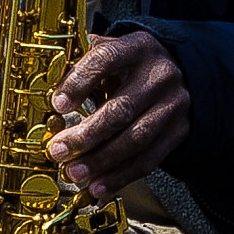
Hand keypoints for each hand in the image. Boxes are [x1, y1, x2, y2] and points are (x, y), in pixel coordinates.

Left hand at [48, 31, 191, 199]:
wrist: (184, 73)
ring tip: (74, 172)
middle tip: (58, 150)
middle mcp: (160, 75)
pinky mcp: (179, 131)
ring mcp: (173, 105)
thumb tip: (48, 82)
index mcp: (137, 48)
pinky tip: (99, 185)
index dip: (80, 82)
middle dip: (86, 135)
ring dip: (101, 161)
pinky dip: (121, 176)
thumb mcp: (115, 51)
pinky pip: (149, 160)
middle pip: (122, 109)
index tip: (58, 105)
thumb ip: (85, 63)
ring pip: (136, 139)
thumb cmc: (134, 65)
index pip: (107, 60)